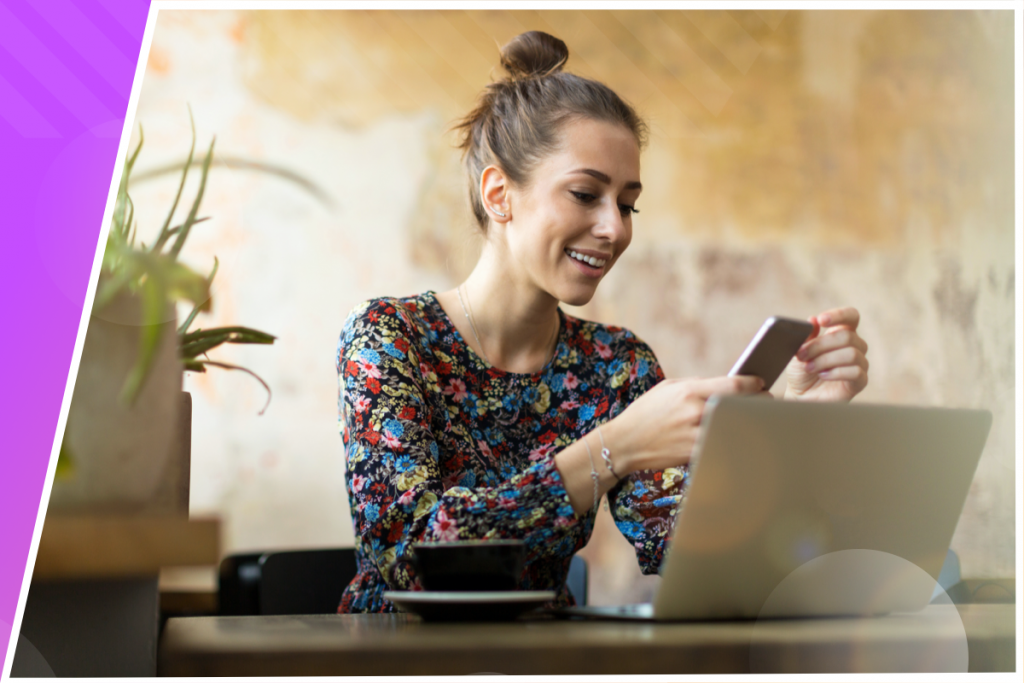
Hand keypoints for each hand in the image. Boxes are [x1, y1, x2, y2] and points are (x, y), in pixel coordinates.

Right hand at [605, 375, 767, 473]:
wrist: (624, 443)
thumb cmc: (647, 413)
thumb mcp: (669, 388)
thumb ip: (698, 385)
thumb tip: (728, 386)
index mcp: (689, 391)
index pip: (735, 384)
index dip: (755, 384)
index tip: (762, 383)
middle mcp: (695, 412)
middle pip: (742, 407)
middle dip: (759, 404)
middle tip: (766, 403)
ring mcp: (696, 436)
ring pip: (737, 428)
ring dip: (750, 424)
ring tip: (757, 420)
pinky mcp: (695, 455)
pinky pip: (724, 446)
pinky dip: (734, 441)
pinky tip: (739, 439)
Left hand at [784, 307, 868, 401]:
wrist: (800, 395)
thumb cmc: (801, 371)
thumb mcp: (798, 350)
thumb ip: (807, 336)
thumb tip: (812, 320)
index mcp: (841, 333)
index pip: (851, 316)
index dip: (839, 315)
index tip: (822, 320)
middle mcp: (854, 346)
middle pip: (847, 336)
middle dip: (820, 345)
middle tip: (802, 355)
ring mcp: (859, 363)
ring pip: (851, 353)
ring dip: (825, 360)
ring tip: (809, 367)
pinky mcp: (860, 381)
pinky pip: (856, 371)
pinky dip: (835, 372)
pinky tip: (823, 375)